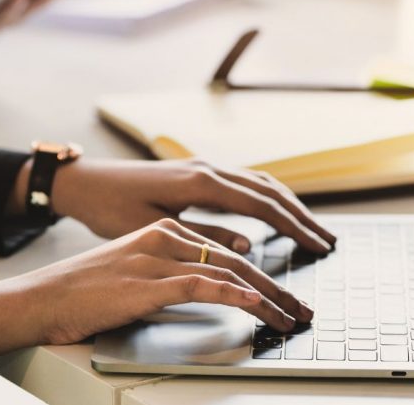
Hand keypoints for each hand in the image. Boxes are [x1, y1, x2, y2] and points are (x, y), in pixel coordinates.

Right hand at [0, 219, 313, 366]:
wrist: (42, 298)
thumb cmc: (84, 291)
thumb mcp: (135, 273)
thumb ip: (172, 273)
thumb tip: (210, 286)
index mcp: (164, 233)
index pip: (227, 247)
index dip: (262, 271)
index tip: (284, 293)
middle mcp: (166, 238)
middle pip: (237, 256)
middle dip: (277, 286)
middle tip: (301, 308)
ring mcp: (158, 257)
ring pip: (229, 270)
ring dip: (268, 297)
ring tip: (291, 317)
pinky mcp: (149, 281)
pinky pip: (204, 285)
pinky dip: (236, 294)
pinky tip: (257, 305)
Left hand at [47, 158, 336, 253]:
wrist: (84, 182)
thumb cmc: (110, 208)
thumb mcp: (154, 230)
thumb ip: (202, 238)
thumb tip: (247, 246)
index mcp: (200, 182)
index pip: (262, 205)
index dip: (294, 226)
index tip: (318, 245)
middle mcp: (208, 168)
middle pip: (269, 190)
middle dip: (302, 216)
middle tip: (329, 241)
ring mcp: (204, 167)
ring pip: (260, 182)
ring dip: (289, 204)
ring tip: (312, 228)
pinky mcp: (197, 173)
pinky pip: (244, 182)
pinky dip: (269, 197)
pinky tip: (276, 212)